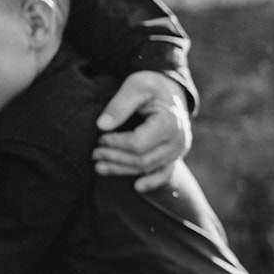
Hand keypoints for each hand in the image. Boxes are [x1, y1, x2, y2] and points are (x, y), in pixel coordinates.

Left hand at [93, 71, 192, 191]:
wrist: (171, 90)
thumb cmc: (151, 86)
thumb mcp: (136, 86)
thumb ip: (119, 104)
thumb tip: (101, 126)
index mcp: (170, 122)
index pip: (138, 144)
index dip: (115, 144)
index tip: (99, 138)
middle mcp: (178, 140)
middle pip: (142, 160)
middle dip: (115, 158)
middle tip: (94, 153)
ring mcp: (179, 150)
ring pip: (148, 168)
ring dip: (123, 170)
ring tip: (99, 166)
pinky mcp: (176, 155)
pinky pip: (165, 174)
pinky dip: (152, 182)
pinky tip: (136, 187)